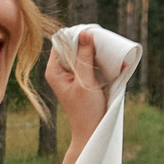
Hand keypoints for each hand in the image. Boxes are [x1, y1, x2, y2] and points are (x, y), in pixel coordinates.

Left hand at [44, 33, 109, 151]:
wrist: (92, 130)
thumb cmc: (86, 109)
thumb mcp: (86, 81)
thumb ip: (84, 57)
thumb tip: (84, 33)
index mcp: (54, 70)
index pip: (61, 42)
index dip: (75, 35)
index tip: (92, 34)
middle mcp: (60, 70)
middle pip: (71, 46)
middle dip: (87, 42)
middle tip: (102, 40)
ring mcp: (71, 74)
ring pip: (82, 53)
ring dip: (94, 50)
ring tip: (107, 48)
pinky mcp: (82, 78)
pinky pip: (89, 62)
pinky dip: (98, 59)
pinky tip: (109, 58)